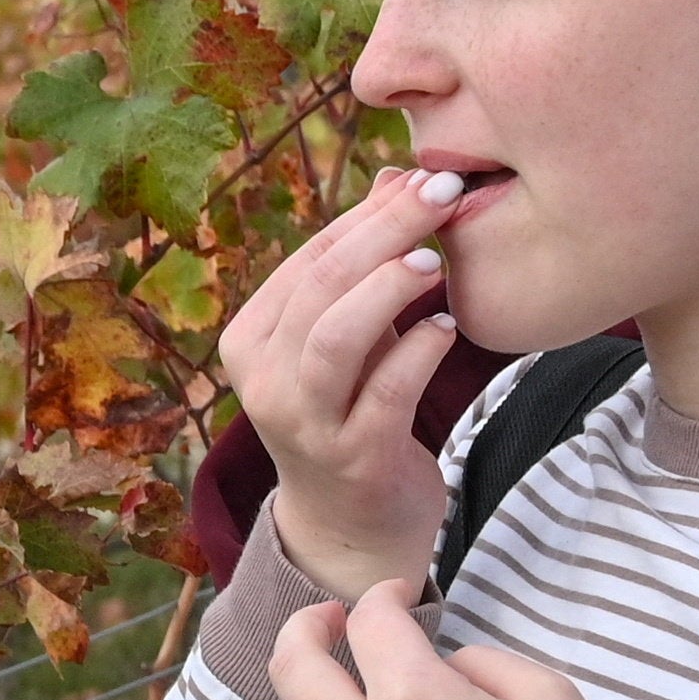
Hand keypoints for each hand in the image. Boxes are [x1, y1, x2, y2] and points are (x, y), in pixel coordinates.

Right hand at [215, 170, 485, 594]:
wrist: (352, 523)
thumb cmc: (353, 410)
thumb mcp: (350, 334)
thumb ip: (365, 262)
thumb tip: (399, 175)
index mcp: (250, 338)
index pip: (309, 259)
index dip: (368, 214)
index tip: (424, 176)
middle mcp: (263, 381)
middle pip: (322, 286)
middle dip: (387, 231)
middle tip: (444, 194)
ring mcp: (303, 424)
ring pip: (337, 337)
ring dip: (390, 289)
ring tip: (436, 263)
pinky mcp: (352, 459)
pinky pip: (385, 394)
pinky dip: (419, 353)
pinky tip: (448, 330)